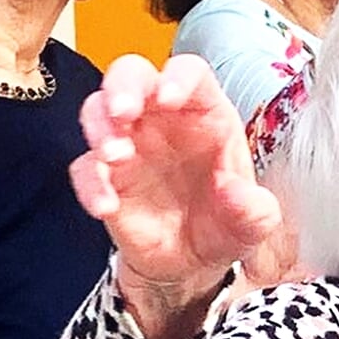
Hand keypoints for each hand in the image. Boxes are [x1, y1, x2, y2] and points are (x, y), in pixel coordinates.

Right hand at [72, 54, 283, 313]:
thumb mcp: (253, 222)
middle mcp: (162, 119)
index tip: (168, 97)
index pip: (189, 73)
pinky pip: (84, 168)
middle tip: (123, 112)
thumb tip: (236, 192)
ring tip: (116, 158)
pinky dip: (90, 183)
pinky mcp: (105, 177)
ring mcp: (129, 144)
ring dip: (100, 128)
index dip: (177, 77)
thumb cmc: (227, 223)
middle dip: (122, 86)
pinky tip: (106, 205)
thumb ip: (253, 209)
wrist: (196, 264)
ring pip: (98, 111)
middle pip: (132, 75)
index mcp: (205, 114)